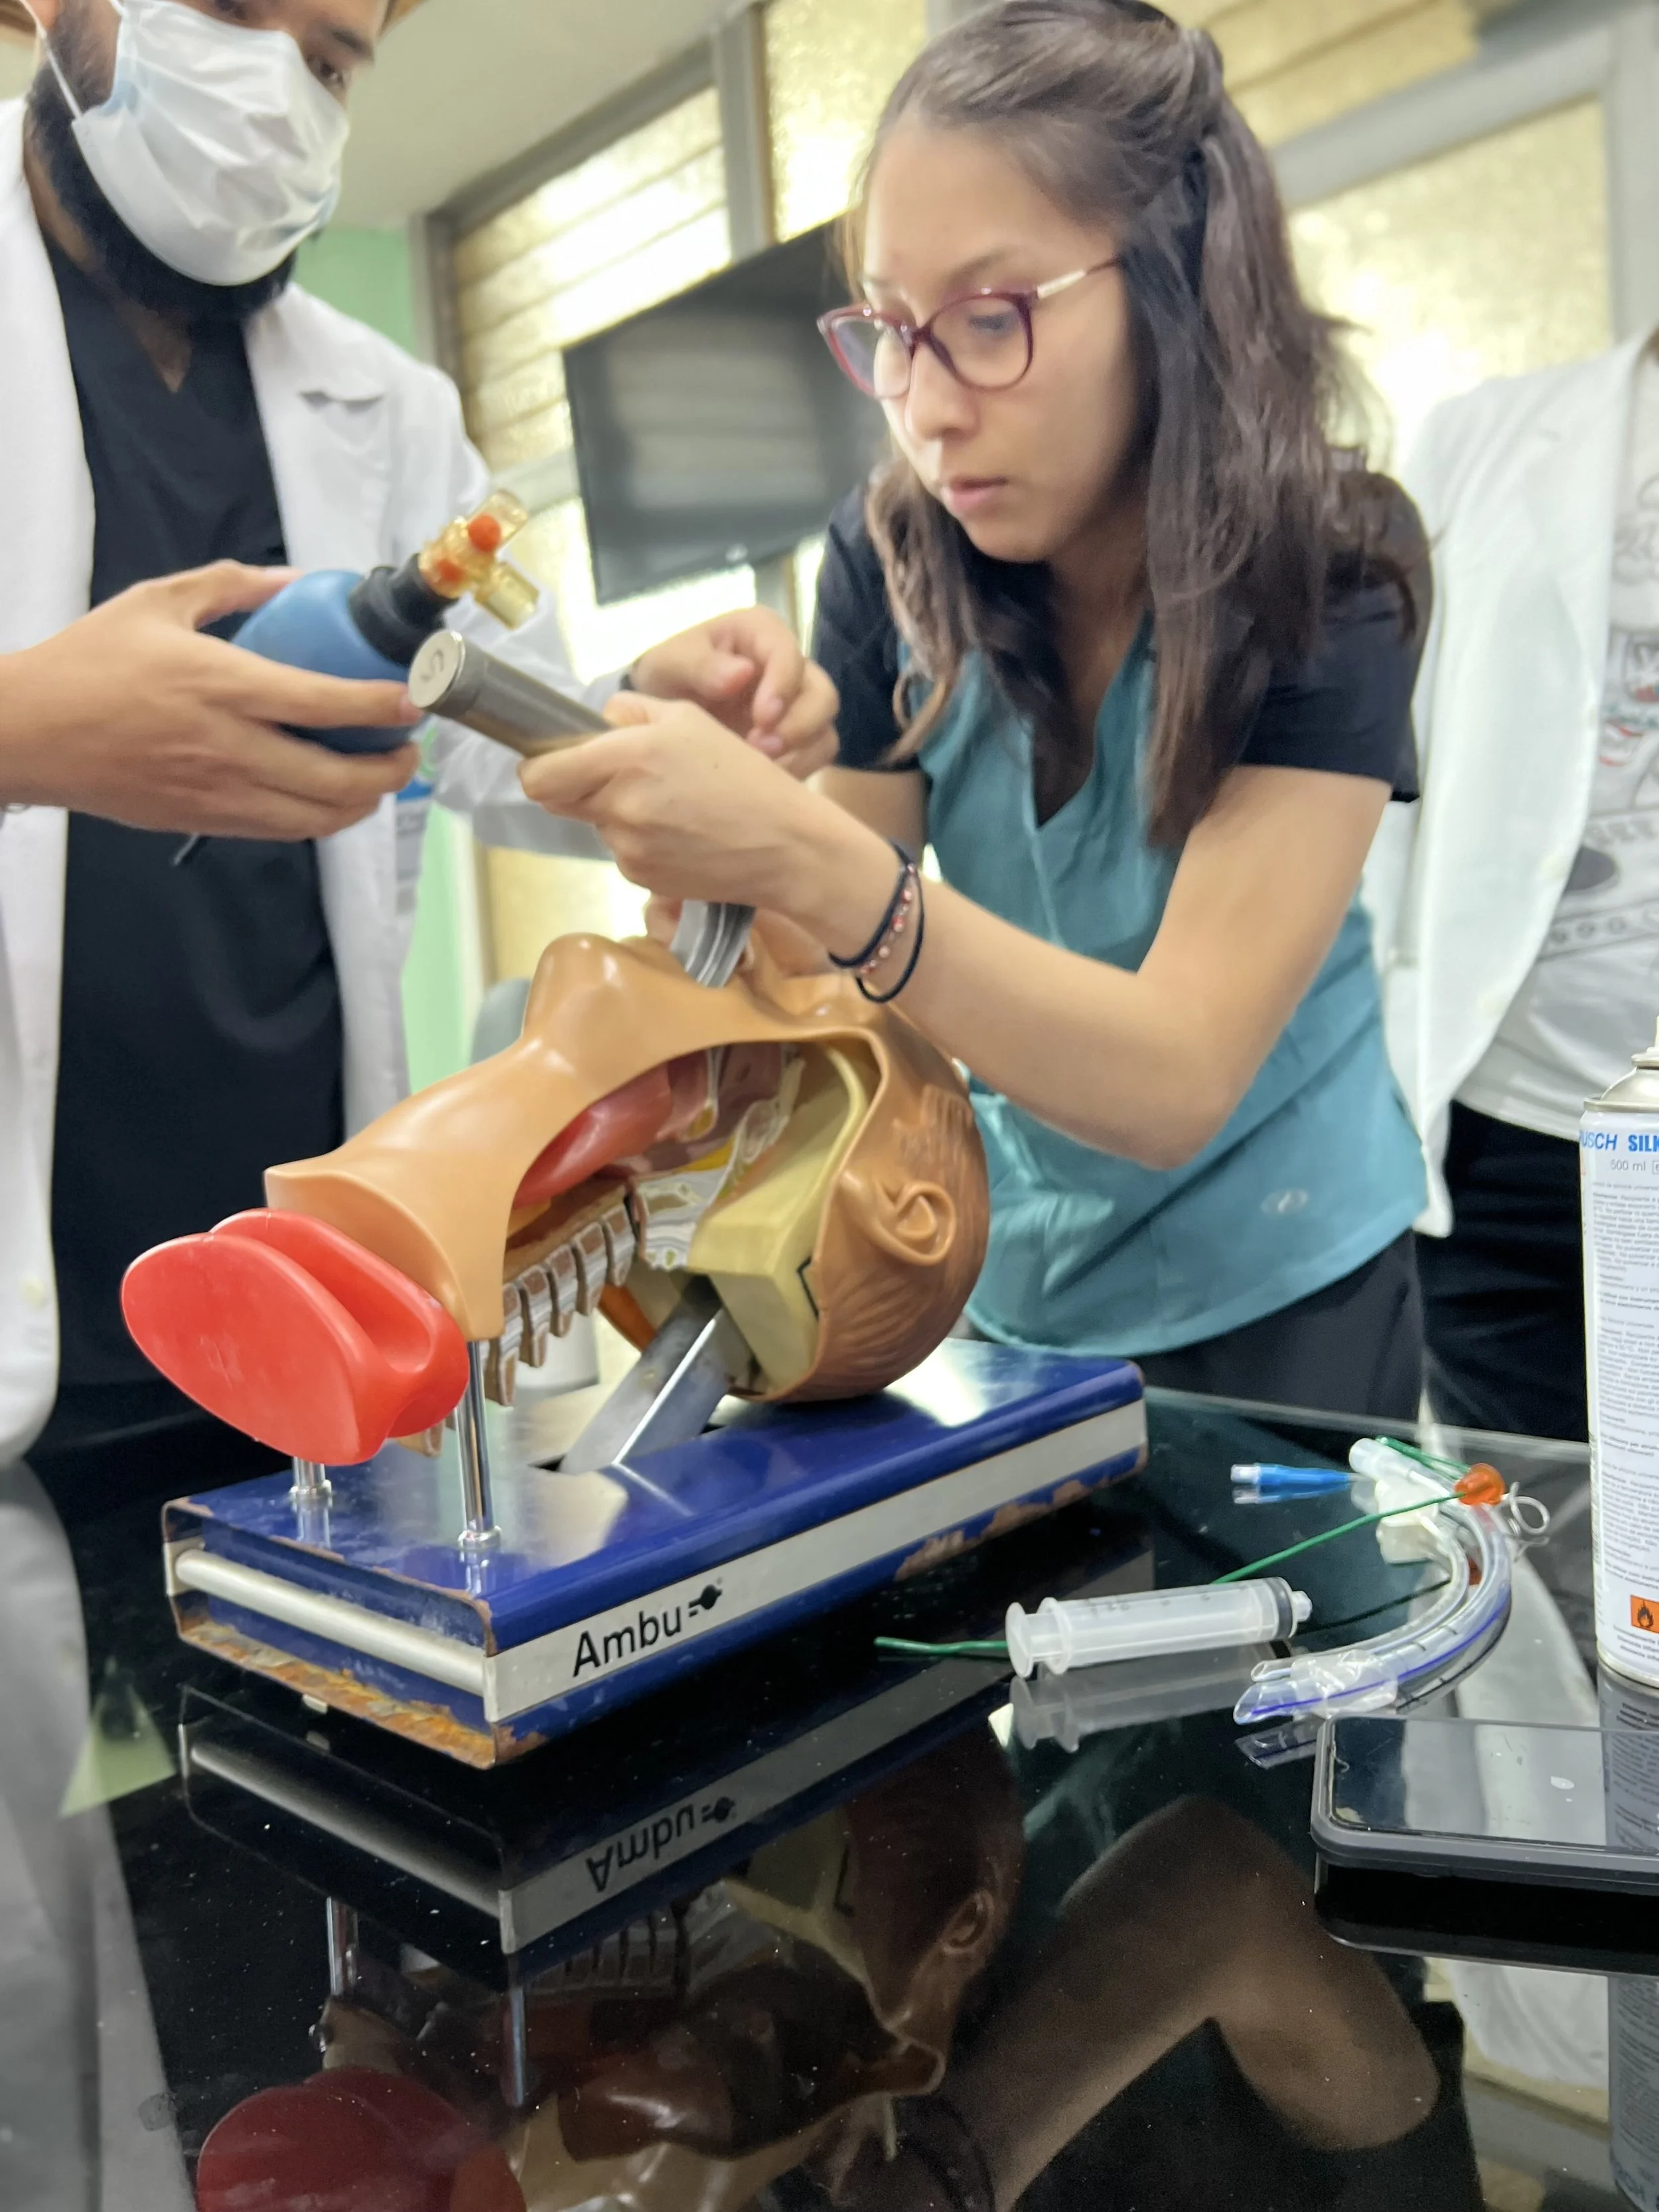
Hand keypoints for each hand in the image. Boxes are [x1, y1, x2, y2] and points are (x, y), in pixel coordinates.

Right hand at [0, 563, 422, 837]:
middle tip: (407, 748)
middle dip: (391, 770)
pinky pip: (282, 832)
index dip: (382, 707)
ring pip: (318, 818)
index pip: (326, 703)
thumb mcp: (157, 602)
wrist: (29, 733)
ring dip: (363, 803)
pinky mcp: (205, 820)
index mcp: (222, 685)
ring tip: (378, 778)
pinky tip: (328, 796)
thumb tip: (292, 581)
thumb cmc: (88, 665)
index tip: (415, 700)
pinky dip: (319, 818)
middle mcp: (230, 747)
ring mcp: (219, 792)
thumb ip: (231, 586)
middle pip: (339, 779)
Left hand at [521, 693, 891, 946]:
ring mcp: (628, 847)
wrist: (784, 846)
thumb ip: (632, 713)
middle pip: (561, 799)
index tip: (553, 761)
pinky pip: (623, 851)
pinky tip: (681, 833)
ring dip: (618, 813)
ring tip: (671, 806)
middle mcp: (619, 806)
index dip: (538, 767)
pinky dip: (641, 841)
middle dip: (580, 786)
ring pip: (597, 824)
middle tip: (625, 776)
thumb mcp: (690, 720)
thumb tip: (597, 722)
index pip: (540, 775)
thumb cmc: (743, 776)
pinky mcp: (642, 878)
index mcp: (627, 757)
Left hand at [629, 605, 838, 777]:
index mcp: (761, 633)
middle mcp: (788, 665)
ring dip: (800, 751)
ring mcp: (797, 703)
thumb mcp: (669, 663)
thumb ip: (700, 665)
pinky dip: (798, 768)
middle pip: (822, 694)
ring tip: (762, 767)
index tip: (761, 718)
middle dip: (799, 725)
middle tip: (762, 749)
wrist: (660, 712)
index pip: (789, 654)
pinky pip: (816, 754)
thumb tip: (742, 674)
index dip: (782, 686)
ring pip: (824, 727)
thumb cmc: (666, 676)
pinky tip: (766, 778)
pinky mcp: (796, 736)